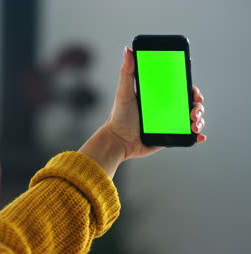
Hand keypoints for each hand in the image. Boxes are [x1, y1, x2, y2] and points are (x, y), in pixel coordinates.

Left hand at [79, 46, 206, 177]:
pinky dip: (197, 135)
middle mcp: (166, 108)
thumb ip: (127, 71)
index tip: (194, 92)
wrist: (118, 141)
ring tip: (194, 124)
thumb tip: (128, 49)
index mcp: (159, 96)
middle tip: (195, 108)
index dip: (191, 89)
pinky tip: (199, 135)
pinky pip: (187, 135)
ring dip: (200, 119)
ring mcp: (169, 123)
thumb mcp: (124, 92)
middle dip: (198, 105)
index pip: (180, 88)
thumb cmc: (119, 116)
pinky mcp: (169, 137)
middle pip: (191, 103)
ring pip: (192, 118)